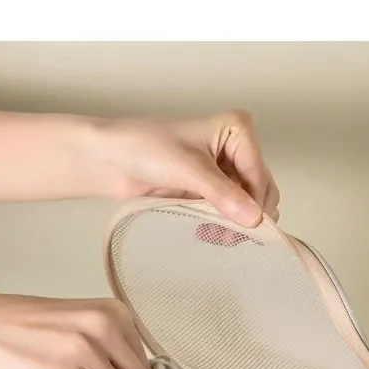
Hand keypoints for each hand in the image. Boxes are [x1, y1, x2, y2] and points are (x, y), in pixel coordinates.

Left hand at [79, 111, 279, 224]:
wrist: (109, 159)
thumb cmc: (144, 148)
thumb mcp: (188, 169)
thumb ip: (223, 194)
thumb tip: (254, 219)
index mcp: (237, 130)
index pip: (259, 175)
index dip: (256, 203)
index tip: (247, 229)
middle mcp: (235, 147)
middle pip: (260, 190)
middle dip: (248, 215)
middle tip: (230, 237)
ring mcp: (223, 169)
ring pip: (247, 204)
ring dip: (237, 224)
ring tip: (218, 238)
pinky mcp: (209, 188)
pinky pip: (229, 211)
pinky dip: (224, 225)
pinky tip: (210, 233)